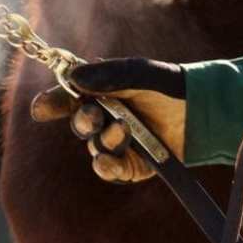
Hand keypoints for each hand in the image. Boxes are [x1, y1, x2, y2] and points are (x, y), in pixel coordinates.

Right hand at [30, 58, 186, 182]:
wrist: (202, 112)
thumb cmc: (169, 85)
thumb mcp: (139, 73)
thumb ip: (107, 74)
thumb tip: (73, 78)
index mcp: (103, 92)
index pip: (70, 98)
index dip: (53, 103)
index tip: (41, 109)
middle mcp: (107, 117)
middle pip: (79, 124)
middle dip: (83, 121)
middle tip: (95, 116)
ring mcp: (119, 142)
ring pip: (95, 147)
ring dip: (104, 140)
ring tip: (123, 131)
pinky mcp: (132, 165)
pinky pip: (110, 169)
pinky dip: (107, 166)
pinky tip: (108, 161)